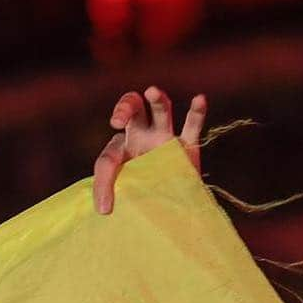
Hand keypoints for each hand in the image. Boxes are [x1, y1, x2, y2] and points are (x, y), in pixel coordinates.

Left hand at [93, 86, 206, 213]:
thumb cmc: (139, 199)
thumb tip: (104, 210)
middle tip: (119, 120)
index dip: (103, 181)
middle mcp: (142, 137)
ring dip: (157, 101)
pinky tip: (199, 99)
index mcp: (121, 149)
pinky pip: (192, 125)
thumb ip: (108, 197)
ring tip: (151, 92)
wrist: (168, 208)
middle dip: (125, 107)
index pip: (108, 157)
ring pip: (161, 111)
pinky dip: (196, 112)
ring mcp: (165, 138)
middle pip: (134, 109)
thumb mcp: (120, 196)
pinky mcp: (188, 146)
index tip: (105, 207)